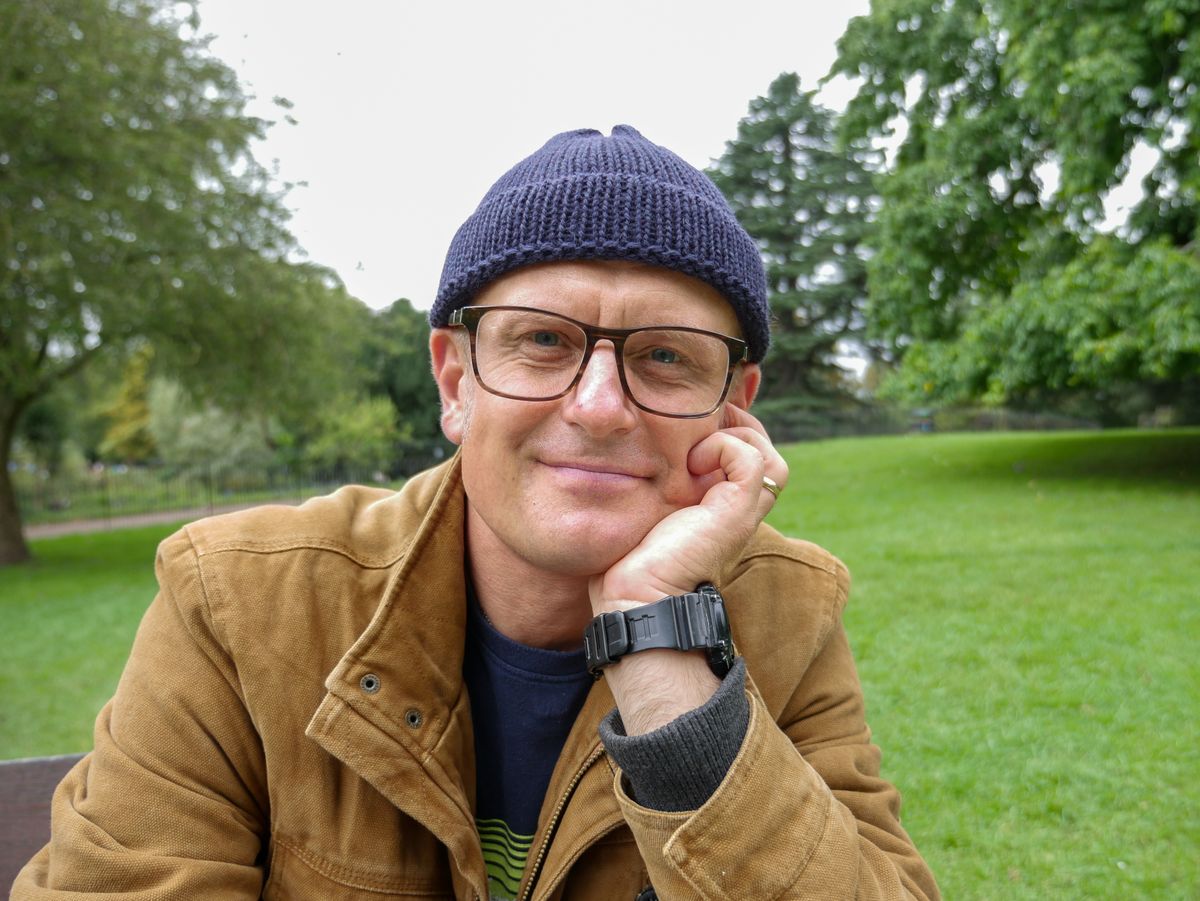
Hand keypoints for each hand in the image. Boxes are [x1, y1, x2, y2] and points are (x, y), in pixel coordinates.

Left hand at [586, 405, 787, 733]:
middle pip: (763, 451)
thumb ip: (652, 488)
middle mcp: (737, 510)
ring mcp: (741, 511)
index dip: (724, 431)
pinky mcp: (735, 511)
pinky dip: (723, 446)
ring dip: (733, 435)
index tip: (687, 426)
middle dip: (733, 426)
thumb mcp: (644, 511)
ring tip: (696, 445)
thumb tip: (626, 454)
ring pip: (766, 454)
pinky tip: (691, 462)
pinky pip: (748, 457)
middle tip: (696, 424)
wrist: (635, 597)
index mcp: (718, 509)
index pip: (744, 456)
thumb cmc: (628, 561)